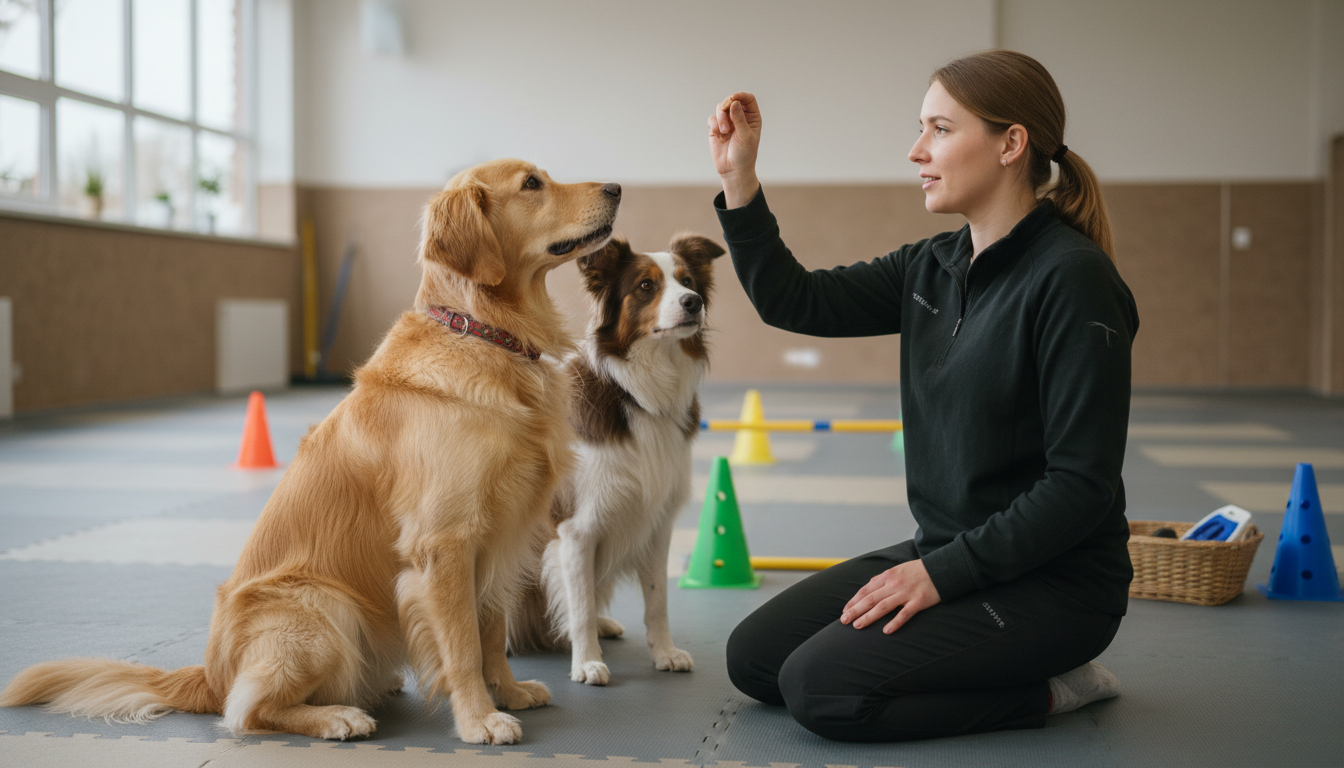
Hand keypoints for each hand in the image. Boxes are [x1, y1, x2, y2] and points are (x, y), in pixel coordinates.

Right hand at [707, 92, 761, 207]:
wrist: (733, 169)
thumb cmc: (744, 154)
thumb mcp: (745, 135)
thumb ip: (739, 118)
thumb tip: (734, 102)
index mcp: (752, 117)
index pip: (748, 99)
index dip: (741, 96)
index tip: (734, 98)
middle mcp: (740, 117)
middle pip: (731, 100)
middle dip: (727, 106)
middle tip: (726, 114)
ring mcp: (727, 122)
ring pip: (720, 108)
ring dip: (721, 117)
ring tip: (724, 131)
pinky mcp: (716, 128)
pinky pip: (712, 118)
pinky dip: (714, 123)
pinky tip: (719, 133)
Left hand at [840, 559, 941, 633]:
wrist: (941, 568)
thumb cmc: (917, 571)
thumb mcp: (897, 570)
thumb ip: (882, 579)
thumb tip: (868, 587)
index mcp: (887, 576)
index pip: (865, 590)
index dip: (853, 601)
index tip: (844, 611)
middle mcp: (894, 584)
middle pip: (870, 599)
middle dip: (855, 610)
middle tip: (844, 621)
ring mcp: (906, 593)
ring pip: (883, 606)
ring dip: (868, 617)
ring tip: (857, 626)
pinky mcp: (918, 602)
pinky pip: (904, 614)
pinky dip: (895, 622)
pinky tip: (886, 631)